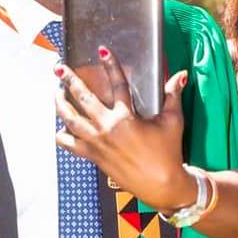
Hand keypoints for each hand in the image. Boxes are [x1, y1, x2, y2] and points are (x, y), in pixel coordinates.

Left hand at [54, 47, 194, 210]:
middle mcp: (106, 128)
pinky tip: (61, 127)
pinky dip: (62, 135)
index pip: (117, 84)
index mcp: (126, 117)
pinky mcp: (93, 157)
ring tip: (56, 93)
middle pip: (82, 99)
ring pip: (70, 120)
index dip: (111, 66)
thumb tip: (181, 75)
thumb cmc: (169, 153)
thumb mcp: (173, 122)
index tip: (102, 51)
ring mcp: (97, 143)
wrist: (162, 186)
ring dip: (60, 105)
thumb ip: (172, 96)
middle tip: (60, 70)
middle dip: (69, 81)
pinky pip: (70, 144)